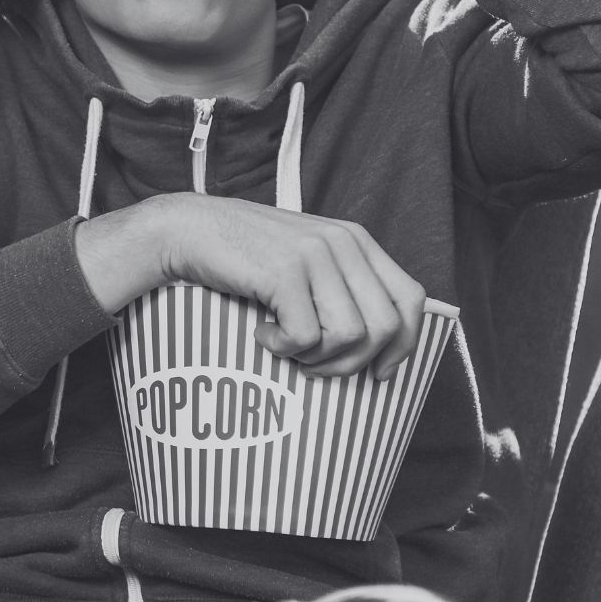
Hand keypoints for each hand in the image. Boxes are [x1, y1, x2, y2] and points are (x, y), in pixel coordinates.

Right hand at [78, 194, 425, 378]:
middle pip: (385, 327)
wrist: (189, 230)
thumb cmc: (245, 256)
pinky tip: (261, 334)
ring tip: (285, 346)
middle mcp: (343, 243)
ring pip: (349, 338)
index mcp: (356, 240)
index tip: (380, 371)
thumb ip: (341, 286)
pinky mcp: (285, 272)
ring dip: (316, 358)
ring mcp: (315, 255)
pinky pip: (305, 338)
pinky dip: (282, 349)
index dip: (404, 345)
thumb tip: (375, 345)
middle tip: (315, 364)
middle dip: (353, 362)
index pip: (411, 299)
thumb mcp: (307, 261)